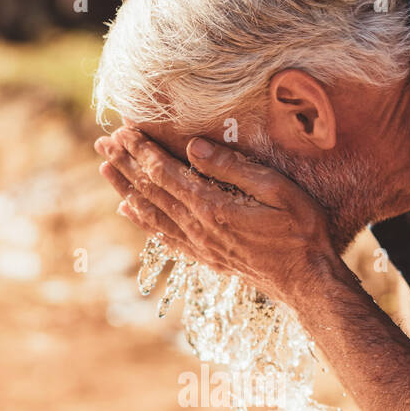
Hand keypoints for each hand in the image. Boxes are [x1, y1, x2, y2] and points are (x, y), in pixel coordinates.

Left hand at [94, 127, 339, 306]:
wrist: (305, 281)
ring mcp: (198, 245)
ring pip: (150, 213)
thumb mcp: (277, 190)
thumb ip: (234, 168)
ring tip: (105, 170)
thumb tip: (194, 147)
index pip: (166, 172)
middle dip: (126, 164)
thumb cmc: (299, 231)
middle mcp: (197, 227)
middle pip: (151, 190)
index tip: (124, 129)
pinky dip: (141, 221)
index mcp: (212, 207)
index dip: (142, 150)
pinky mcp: (204, 256)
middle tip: (103, 142)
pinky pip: (163, 236)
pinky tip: (129, 211)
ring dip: (125, 189)